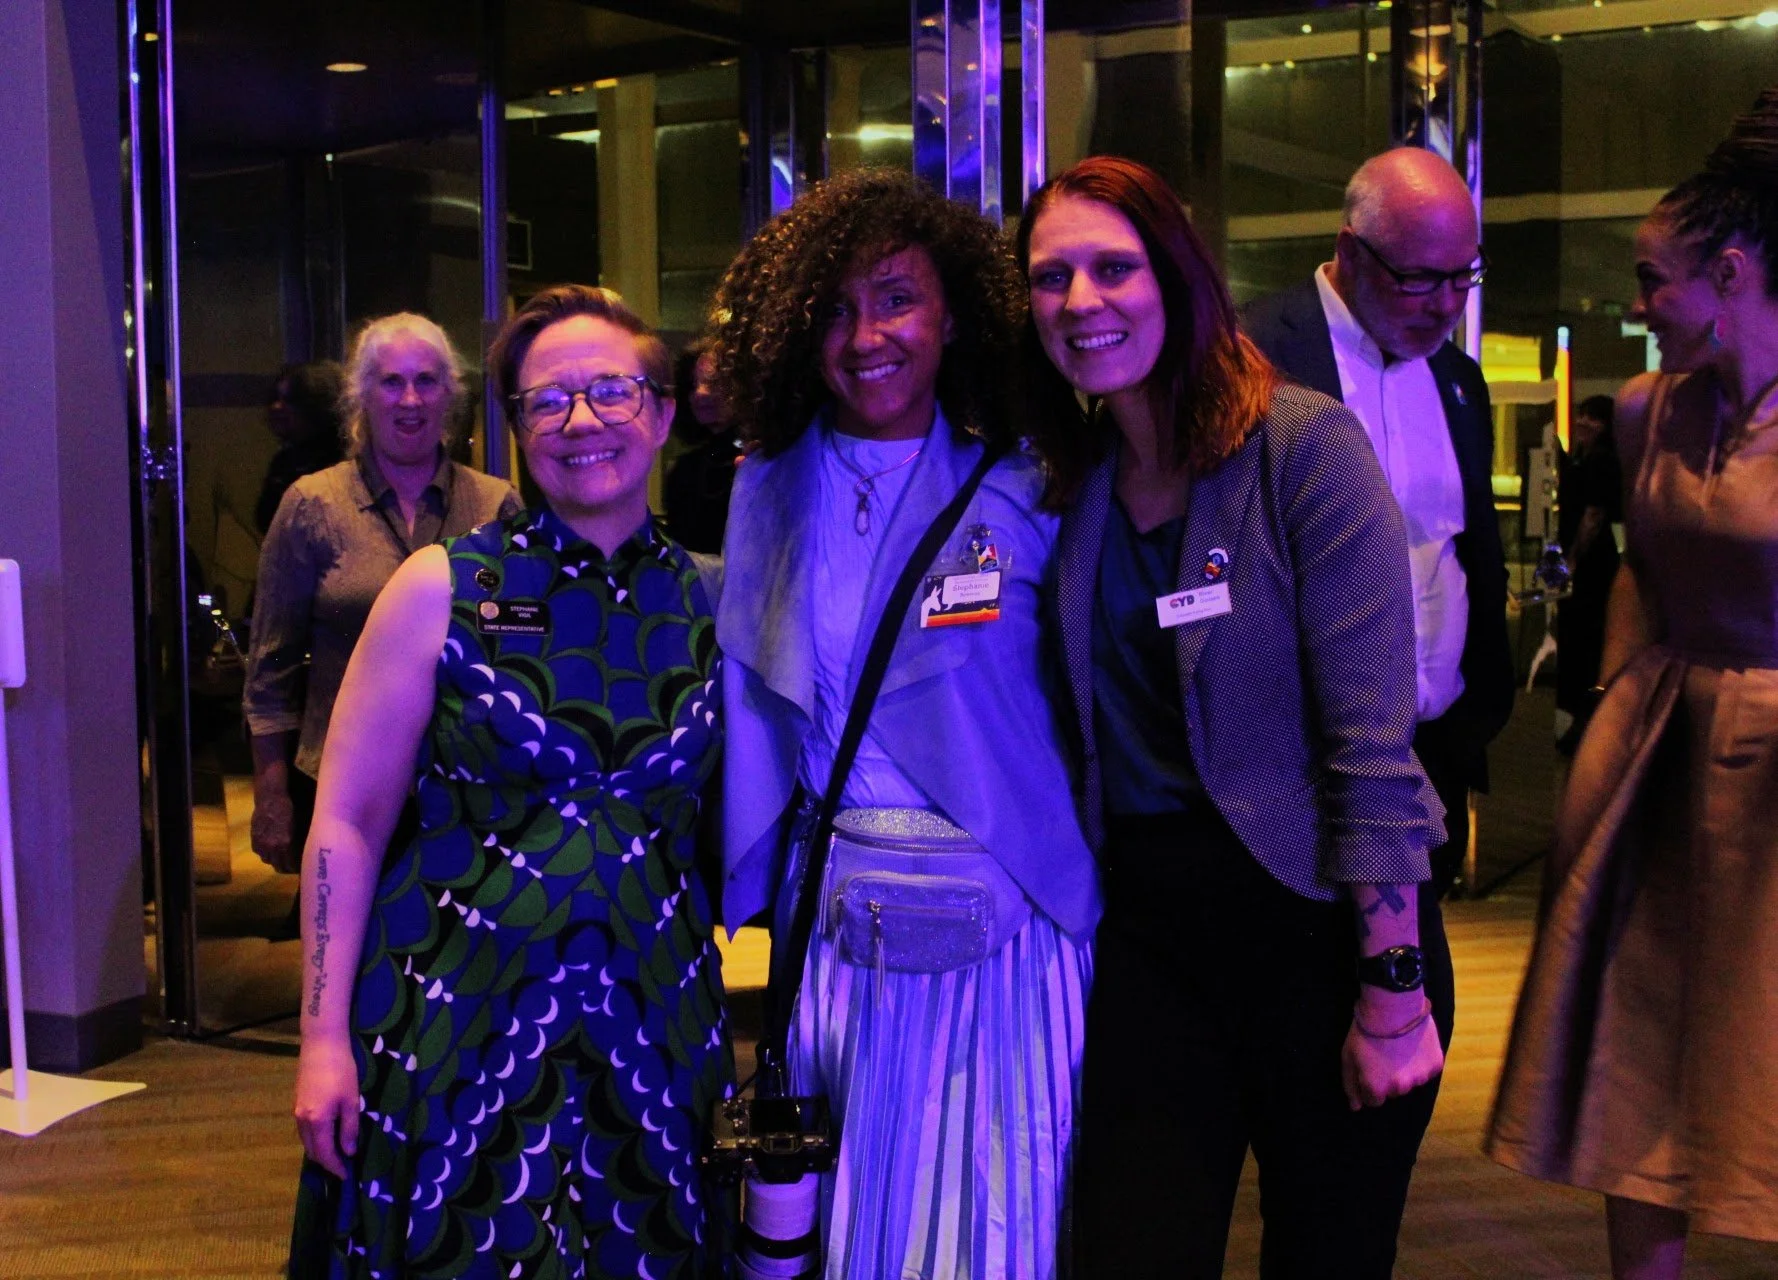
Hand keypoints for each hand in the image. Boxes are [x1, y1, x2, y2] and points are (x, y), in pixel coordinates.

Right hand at [251, 784, 296, 873]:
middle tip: (295, 865)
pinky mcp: (254, 839)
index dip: (298, 868)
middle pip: (280, 867)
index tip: (304, 867)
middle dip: (288, 868)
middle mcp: (272, 847)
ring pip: (269, 861)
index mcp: (286, 844)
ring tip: (284, 857)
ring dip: (277, 861)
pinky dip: (266, 853)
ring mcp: (261, 844)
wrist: (271, 797)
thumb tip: (310, 852)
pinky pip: (260, 853)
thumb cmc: (292, 807)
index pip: (292, 866)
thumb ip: (303, 840)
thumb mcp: (303, 824)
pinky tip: (273, 849)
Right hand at [294, 1034, 359, 1177]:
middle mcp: (302, 1120)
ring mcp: (297, 1110)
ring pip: (306, 1140)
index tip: (346, 1176)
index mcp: (316, 1122)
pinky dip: (314, 1138)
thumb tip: (348, 1152)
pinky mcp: (297, 1101)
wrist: (322, 1044)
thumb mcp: (351, 1101)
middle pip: (312, 1150)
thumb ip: (349, 1128)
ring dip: (319, 1150)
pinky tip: (326, 1134)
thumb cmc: (341, 1071)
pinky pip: (304, 1129)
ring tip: (336, 1154)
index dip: (335, 1167)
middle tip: (342, 1167)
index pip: (324, 1154)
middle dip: (326, 1162)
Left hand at [1340, 997, 1443, 1110]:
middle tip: (1385, 1055)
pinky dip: (1422, 1061)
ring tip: (1400, 1048)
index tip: (1371, 1068)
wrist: (1392, 1007)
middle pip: (1394, 1091)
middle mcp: (1400, 1088)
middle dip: (1389, 1078)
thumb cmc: (1365, 1031)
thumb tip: (1356, 1107)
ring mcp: (1420, 1077)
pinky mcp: (1435, 1065)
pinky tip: (1414, 1045)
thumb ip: (1351, 1085)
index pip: (1373, 1101)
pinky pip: (1427, 1070)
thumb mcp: (1348, 1057)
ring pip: (1412, 1081)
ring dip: (1407, 1070)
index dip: (1370, 1084)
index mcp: (1377, 1088)